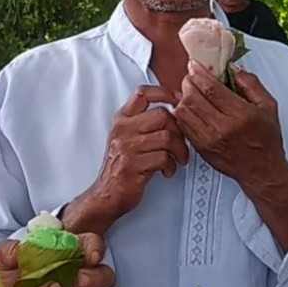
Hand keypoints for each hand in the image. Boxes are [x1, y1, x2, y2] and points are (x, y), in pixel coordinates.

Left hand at [0, 234, 115, 286]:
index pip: (92, 244)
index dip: (94, 248)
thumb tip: (18, 251)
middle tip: (78, 282)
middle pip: (104, 275)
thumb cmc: (6, 278)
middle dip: (94, 279)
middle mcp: (76, 273)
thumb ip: (8, 251)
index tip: (89, 256)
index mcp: (65, 252)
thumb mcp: (2, 259)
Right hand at [71, 86, 188, 228]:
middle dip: (179, 131)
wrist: (107, 194)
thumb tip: (174, 112)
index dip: (164, 92)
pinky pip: (164, 158)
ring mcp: (127, 147)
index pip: (142, 93)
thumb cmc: (121, 166)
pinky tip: (167, 170)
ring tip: (178, 159)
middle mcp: (122, 130)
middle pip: (162, 115)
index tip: (179, 100)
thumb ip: (143, 122)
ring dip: (180, 151)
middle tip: (181, 144)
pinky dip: (171, 166)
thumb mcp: (126, 138)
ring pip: (167, 137)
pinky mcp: (133, 165)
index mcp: (121, 120)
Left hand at [172, 62, 287, 196]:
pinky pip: (182, 125)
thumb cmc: (266, 139)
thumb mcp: (268, 106)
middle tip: (191, 76)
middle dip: (188, 82)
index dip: (199, 73)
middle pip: (192, 98)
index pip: (211, 89)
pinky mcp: (200, 148)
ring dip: (183, 97)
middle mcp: (222, 128)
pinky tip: (189, 107)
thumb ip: (251, 83)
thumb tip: (232, 68)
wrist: (262, 171)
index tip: (194, 65)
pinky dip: (181, 113)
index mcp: (240, 115)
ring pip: (183, 111)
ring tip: (190, 91)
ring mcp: (208, 140)